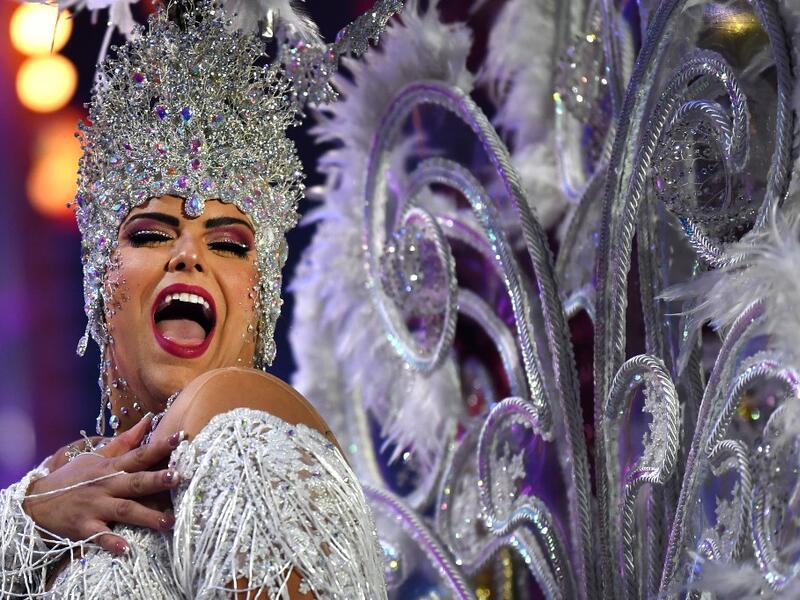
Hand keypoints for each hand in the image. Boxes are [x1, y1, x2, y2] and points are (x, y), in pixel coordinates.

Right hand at [23, 414, 182, 555]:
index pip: (139, 454)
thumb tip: (147, 421)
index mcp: (111, 468)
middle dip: (157, 480)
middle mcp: (106, 485)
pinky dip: (111, 542)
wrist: (35, 501)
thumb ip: (125, 441)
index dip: (160, 446)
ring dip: (146, 516)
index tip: (180, 437)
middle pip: (135, 482)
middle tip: (179, 477)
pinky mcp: (84, 527)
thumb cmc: (72, 477)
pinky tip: (125, 548)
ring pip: (125, 510)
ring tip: (168, 521)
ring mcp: (95, 506)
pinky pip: (99, 536)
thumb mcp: (96, 457)